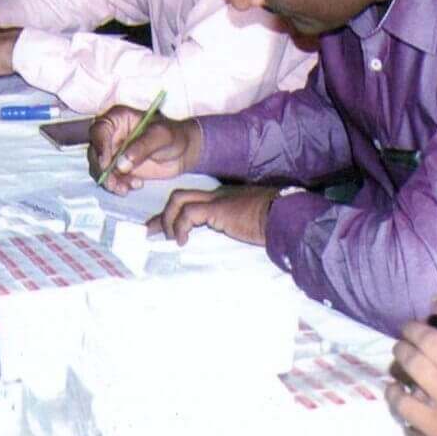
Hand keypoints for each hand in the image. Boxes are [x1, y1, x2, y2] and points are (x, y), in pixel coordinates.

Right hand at [87, 104, 198, 192]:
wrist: (185, 151)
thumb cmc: (174, 134)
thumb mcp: (161, 136)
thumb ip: (142, 147)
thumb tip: (121, 164)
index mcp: (118, 118)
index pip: (100, 130)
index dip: (99, 147)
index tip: (105, 164)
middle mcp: (112, 134)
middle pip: (95, 152)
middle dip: (102, 170)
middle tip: (112, 183)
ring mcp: (114, 152)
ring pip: (100, 168)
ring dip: (110, 181)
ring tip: (126, 188)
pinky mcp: (119, 168)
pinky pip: (111, 178)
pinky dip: (119, 185)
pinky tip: (136, 184)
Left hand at [147, 185, 276, 245]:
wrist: (285, 214)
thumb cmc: (274, 222)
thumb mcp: (250, 223)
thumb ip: (236, 225)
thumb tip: (231, 237)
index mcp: (224, 197)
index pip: (192, 199)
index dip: (173, 212)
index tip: (161, 226)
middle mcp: (217, 194)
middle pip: (180, 196)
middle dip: (162, 214)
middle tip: (151, 231)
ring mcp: (216, 199)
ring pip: (178, 200)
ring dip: (168, 220)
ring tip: (171, 238)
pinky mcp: (217, 208)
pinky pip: (188, 214)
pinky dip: (180, 227)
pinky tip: (182, 241)